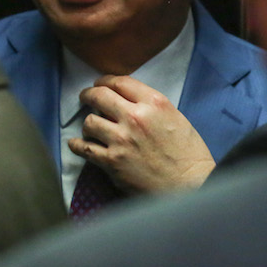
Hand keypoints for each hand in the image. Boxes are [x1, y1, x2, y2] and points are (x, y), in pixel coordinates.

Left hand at [69, 75, 214, 193]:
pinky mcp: (113, 162)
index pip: (120, 82)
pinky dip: (77, 145)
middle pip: (99, 96)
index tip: (99, 84)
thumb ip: (150, 106)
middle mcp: (135, 117)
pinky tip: (76, 144)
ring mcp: (122, 140)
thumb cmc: (188, 154)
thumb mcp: (175, 117)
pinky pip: (85, 148)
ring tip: (91, 127)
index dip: (105, 80)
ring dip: (88, 123)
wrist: (191, 185)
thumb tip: (126, 101)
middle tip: (85, 97)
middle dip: (88, 94)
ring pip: (89, 121)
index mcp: (154, 103)